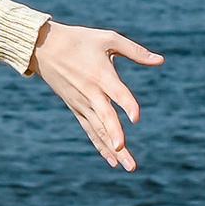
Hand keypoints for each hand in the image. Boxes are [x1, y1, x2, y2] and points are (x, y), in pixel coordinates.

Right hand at [30, 20, 161, 170]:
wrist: (44, 47)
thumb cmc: (79, 40)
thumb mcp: (108, 38)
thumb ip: (135, 51)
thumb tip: (161, 60)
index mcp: (101, 74)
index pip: (116, 93)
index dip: (127, 104)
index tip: (136, 118)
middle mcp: (90, 93)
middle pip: (105, 118)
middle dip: (116, 137)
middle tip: (127, 155)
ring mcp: (82, 103)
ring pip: (98, 130)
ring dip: (112, 149)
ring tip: (127, 166)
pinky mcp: (76, 108)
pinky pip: (90, 130)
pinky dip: (100, 146)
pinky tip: (112, 161)